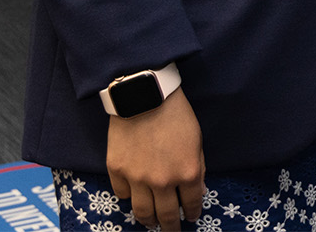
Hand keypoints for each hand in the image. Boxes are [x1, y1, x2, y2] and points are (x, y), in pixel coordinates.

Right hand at [107, 88, 205, 229]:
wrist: (145, 96)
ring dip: (148, 221)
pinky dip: (129, 197)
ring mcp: (138, 178)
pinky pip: (122, 194)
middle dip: (171, 227)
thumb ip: (197, 168)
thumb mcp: (197, 140)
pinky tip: (133, 197)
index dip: (193, 213)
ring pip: (142, 212)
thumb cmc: (176, 114)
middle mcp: (163, 181)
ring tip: (151, 223)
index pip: (193, 203)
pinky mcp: (117, 170)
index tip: (192, 218)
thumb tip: (197, 191)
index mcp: (187, 172)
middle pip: (166, 215)